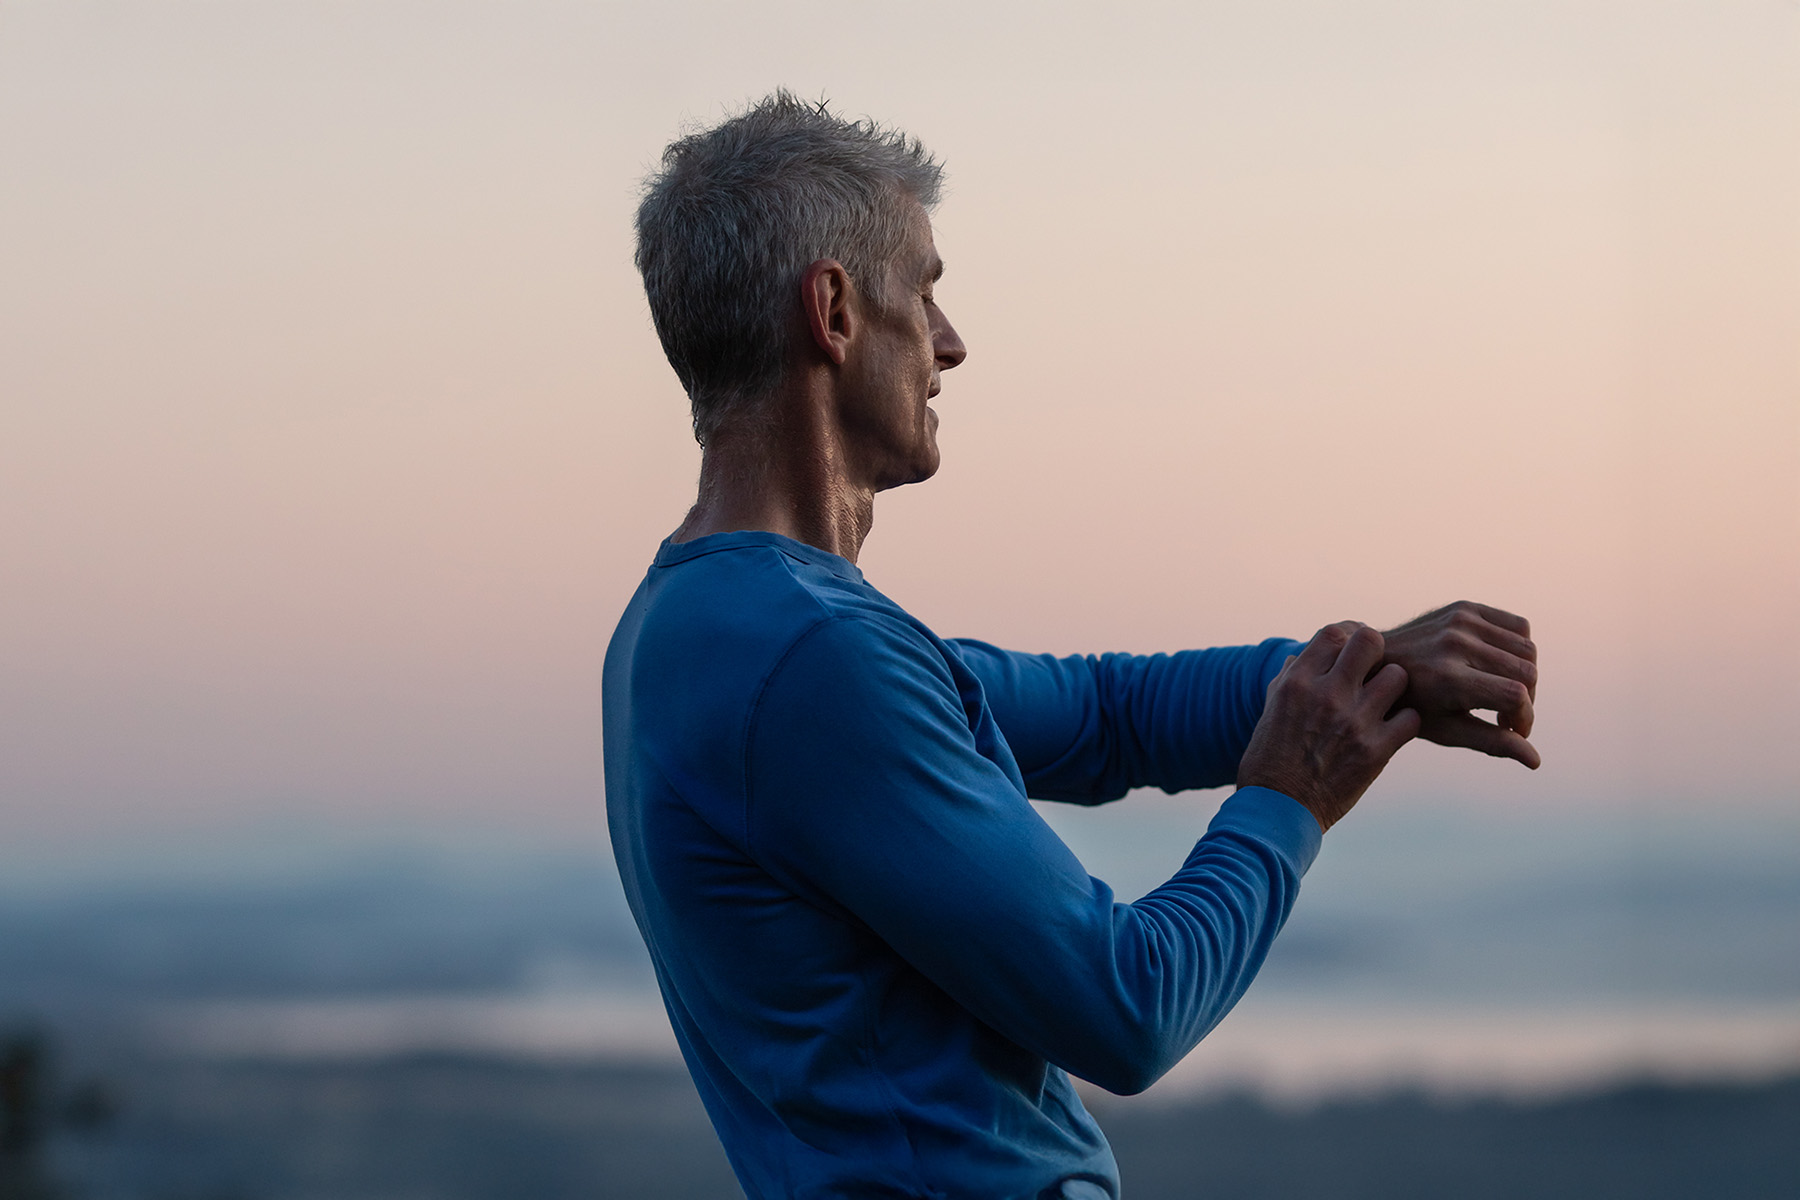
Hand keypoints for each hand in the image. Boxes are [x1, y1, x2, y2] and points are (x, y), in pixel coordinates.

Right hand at [1238, 622, 1420, 831]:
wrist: (1277, 810)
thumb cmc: (1268, 760)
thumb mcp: (1271, 710)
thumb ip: (1290, 679)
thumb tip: (1303, 657)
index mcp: (1297, 682)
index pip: (1334, 632)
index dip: (1348, 636)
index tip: (1354, 651)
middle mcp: (1326, 694)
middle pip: (1370, 641)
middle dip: (1376, 651)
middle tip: (1376, 669)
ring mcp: (1354, 722)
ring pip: (1398, 676)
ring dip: (1395, 687)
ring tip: (1386, 701)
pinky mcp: (1376, 751)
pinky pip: (1411, 718)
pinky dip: (1405, 722)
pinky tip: (1393, 730)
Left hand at [1381, 601, 1539, 768]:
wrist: (1376, 663)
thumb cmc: (1411, 705)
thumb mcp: (1447, 731)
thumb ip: (1492, 743)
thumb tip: (1536, 761)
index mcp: (1447, 678)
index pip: (1514, 695)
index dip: (1525, 719)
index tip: (1514, 731)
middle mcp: (1455, 644)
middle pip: (1527, 672)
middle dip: (1527, 701)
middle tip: (1506, 716)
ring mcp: (1460, 622)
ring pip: (1527, 649)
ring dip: (1526, 677)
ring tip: (1504, 693)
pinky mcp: (1465, 607)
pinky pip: (1519, 626)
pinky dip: (1520, 648)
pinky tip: (1501, 666)